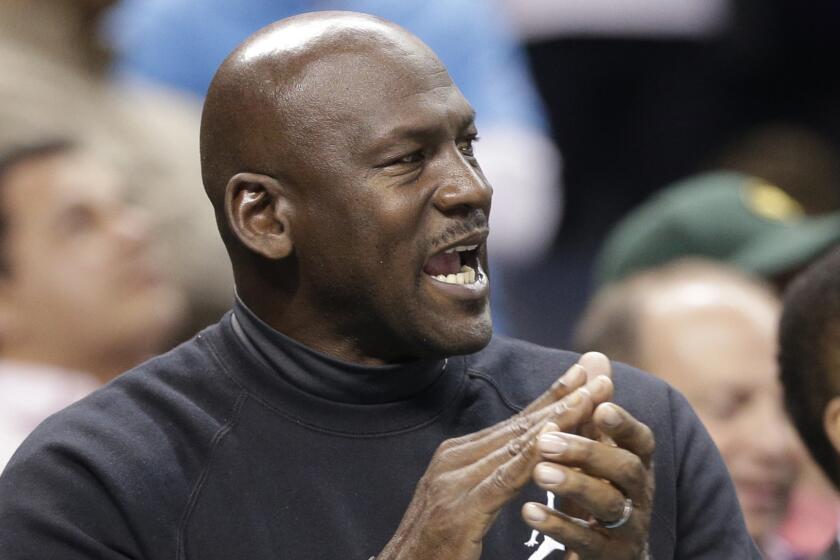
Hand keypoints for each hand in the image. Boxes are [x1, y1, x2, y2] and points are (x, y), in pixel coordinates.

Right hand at [376, 353, 613, 559]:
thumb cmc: (437, 547)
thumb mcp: (466, 504)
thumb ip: (490, 480)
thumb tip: (523, 459)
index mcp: (457, 456)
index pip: (514, 423)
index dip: (551, 397)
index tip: (584, 376)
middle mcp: (454, 459)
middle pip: (519, 425)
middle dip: (562, 397)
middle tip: (598, 374)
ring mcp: (454, 480)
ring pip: (517, 444)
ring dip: (559, 418)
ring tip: (592, 397)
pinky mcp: (460, 509)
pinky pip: (505, 479)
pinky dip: (534, 457)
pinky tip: (559, 441)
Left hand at [522, 403, 655, 559]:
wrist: (607, 553)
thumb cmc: (599, 488)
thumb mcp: (598, 448)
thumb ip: (594, 407)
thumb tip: (594, 356)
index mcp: (637, 464)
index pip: (641, 440)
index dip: (624, 424)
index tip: (600, 407)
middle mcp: (639, 495)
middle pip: (624, 470)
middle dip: (588, 452)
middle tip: (547, 441)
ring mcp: (627, 528)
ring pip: (608, 505)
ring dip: (574, 485)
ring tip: (539, 472)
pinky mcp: (608, 556)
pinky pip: (586, 542)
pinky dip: (558, 525)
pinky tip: (529, 511)